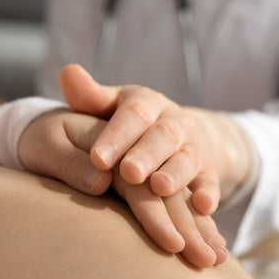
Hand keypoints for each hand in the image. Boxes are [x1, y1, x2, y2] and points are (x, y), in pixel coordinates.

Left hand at [58, 64, 223, 215]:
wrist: (174, 138)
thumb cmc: (126, 127)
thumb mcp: (109, 108)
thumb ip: (88, 96)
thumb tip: (68, 72)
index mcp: (147, 103)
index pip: (133, 114)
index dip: (117, 135)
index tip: (97, 158)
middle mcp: (174, 121)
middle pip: (163, 136)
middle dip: (147, 154)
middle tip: (128, 173)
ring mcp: (194, 146)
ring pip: (188, 158)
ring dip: (176, 173)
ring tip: (159, 188)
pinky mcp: (208, 171)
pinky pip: (211, 181)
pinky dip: (209, 193)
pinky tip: (203, 206)